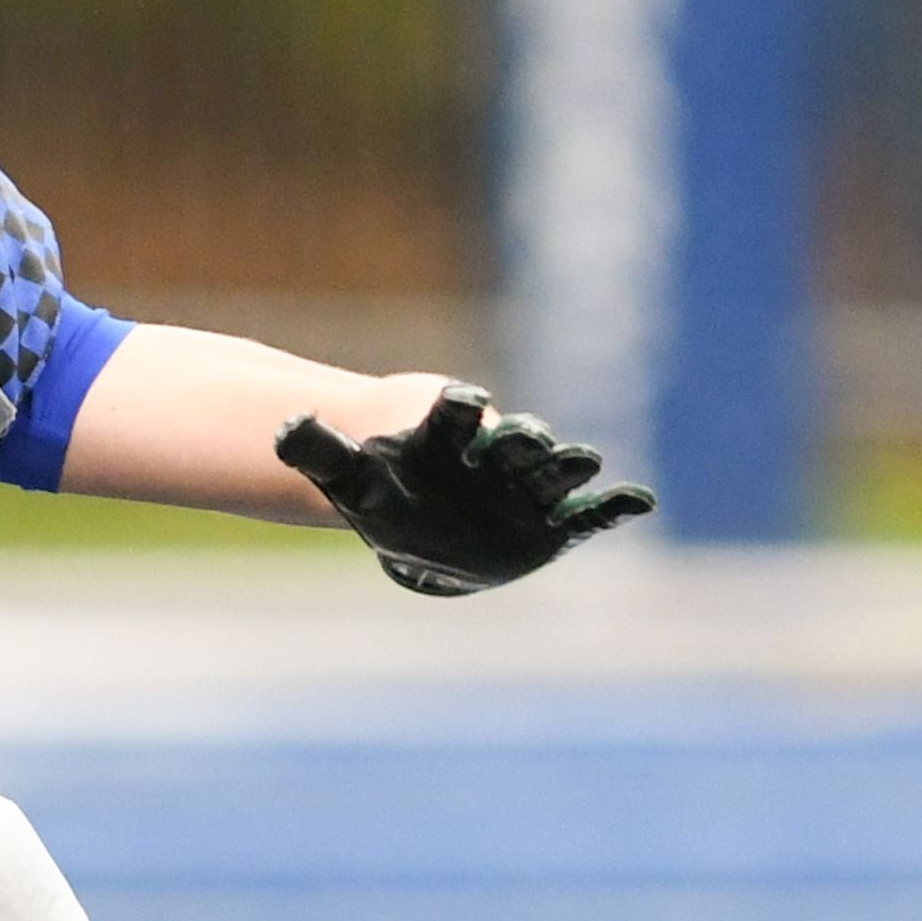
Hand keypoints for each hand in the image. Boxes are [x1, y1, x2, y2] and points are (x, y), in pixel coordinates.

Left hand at [277, 381, 650, 596]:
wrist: (419, 497)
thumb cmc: (380, 478)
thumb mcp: (343, 474)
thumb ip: (317, 448)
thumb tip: (282, 428)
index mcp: (443, 439)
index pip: (449, 416)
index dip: (454, 408)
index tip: (459, 398)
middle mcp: (491, 459)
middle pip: (510, 444)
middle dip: (522, 442)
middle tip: (530, 437)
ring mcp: (524, 488)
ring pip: (551, 474)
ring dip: (566, 468)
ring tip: (583, 463)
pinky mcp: (551, 522)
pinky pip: (586, 515)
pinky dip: (612, 508)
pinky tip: (639, 502)